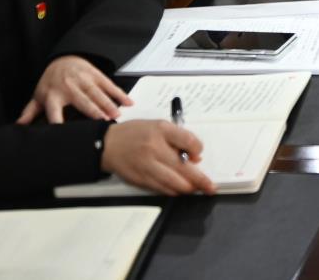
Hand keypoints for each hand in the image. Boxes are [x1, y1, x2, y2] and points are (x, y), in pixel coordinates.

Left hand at [18, 55, 129, 124]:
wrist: (63, 58)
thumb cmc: (51, 82)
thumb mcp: (38, 96)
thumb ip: (30, 113)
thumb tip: (19, 128)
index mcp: (52, 96)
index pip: (54, 112)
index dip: (58, 121)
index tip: (64, 132)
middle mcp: (68, 87)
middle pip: (82, 101)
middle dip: (94, 111)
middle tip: (104, 121)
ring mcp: (83, 79)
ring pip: (97, 93)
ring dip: (108, 103)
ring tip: (117, 114)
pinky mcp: (95, 74)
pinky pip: (108, 85)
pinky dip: (119, 93)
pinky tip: (127, 101)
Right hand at [101, 119, 217, 194]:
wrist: (107, 145)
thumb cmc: (135, 134)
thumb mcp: (159, 126)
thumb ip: (179, 138)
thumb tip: (196, 156)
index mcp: (160, 131)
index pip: (188, 141)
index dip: (198, 150)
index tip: (199, 154)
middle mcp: (154, 149)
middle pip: (183, 168)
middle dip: (200, 180)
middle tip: (210, 186)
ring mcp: (146, 167)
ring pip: (174, 184)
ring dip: (188, 188)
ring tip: (197, 188)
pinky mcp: (140, 181)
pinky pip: (162, 190)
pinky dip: (173, 191)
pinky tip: (179, 189)